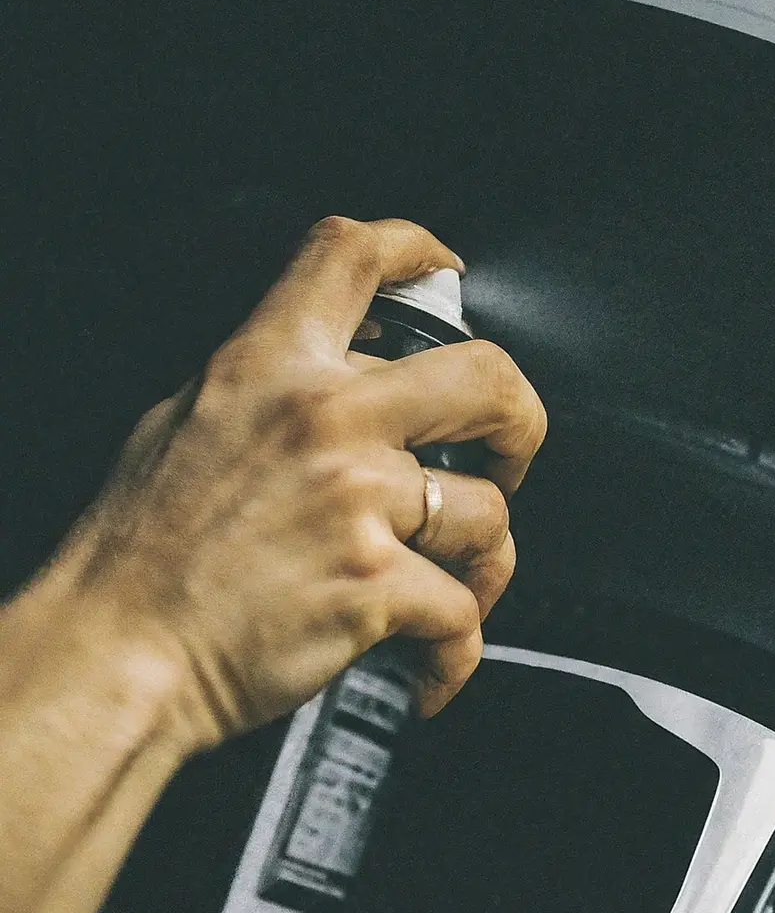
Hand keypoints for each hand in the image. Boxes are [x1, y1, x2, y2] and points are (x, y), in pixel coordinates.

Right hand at [42, 216, 545, 750]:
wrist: (116, 653)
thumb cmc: (142, 551)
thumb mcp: (185, 422)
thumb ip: (268, 387)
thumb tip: (337, 371)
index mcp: (271, 366)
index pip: (352, 257)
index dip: (417, 248)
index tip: (445, 269)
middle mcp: (325, 418)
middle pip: (488, 377)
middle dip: (521, 423)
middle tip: (504, 459)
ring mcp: (358, 499)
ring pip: (491, 514)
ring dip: (484, 561)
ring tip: (452, 585)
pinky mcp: (376, 583)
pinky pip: (464, 615)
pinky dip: (455, 651)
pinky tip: (430, 663)